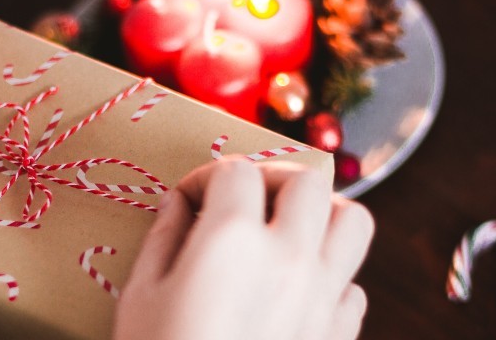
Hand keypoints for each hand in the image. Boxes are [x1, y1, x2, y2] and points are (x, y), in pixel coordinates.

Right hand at [114, 157, 374, 339]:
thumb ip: (164, 236)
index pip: (235, 172)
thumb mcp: (141, 295)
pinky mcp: (337, 336)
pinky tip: (296, 289)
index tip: (190, 197)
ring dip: (322, 214)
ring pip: (354, 221)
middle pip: (309, 180)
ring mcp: (322, 298)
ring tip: (287, 228)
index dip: (205, 176)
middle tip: (245, 196)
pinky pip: (353, 285)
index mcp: (233, 241)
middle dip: (273, 176)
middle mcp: (289, 259)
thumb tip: (180, 203)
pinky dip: (331, 274)